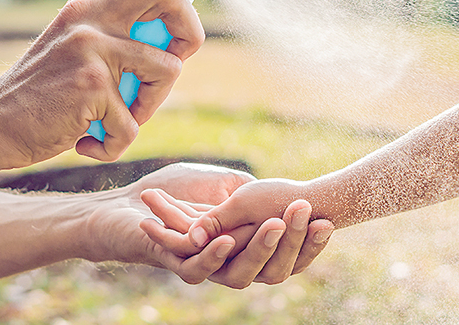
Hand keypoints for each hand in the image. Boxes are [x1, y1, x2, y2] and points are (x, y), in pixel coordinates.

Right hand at [0, 0, 219, 182]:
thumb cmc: (47, 93)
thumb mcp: (79, 46)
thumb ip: (120, 33)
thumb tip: (180, 35)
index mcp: (88, 1)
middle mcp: (90, 14)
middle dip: (192, 32)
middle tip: (175, 61)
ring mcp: (91, 45)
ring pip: (169, 68)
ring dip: (152, 105)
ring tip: (118, 118)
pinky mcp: (92, 83)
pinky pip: (135, 122)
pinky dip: (117, 143)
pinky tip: (90, 141)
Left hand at [89, 163, 332, 287]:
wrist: (131, 201)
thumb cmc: (178, 190)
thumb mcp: (228, 185)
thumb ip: (255, 195)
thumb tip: (295, 198)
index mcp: (250, 248)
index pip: (289, 253)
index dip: (309, 243)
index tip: (327, 221)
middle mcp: (233, 264)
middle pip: (272, 267)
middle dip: (291, 240)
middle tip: (303, 211)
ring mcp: (207, 268)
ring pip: (241, 272)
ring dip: (258, 247)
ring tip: (274, 223)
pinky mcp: (178, 266)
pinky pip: (200, 269)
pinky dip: (213, 255)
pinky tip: (225, 240)